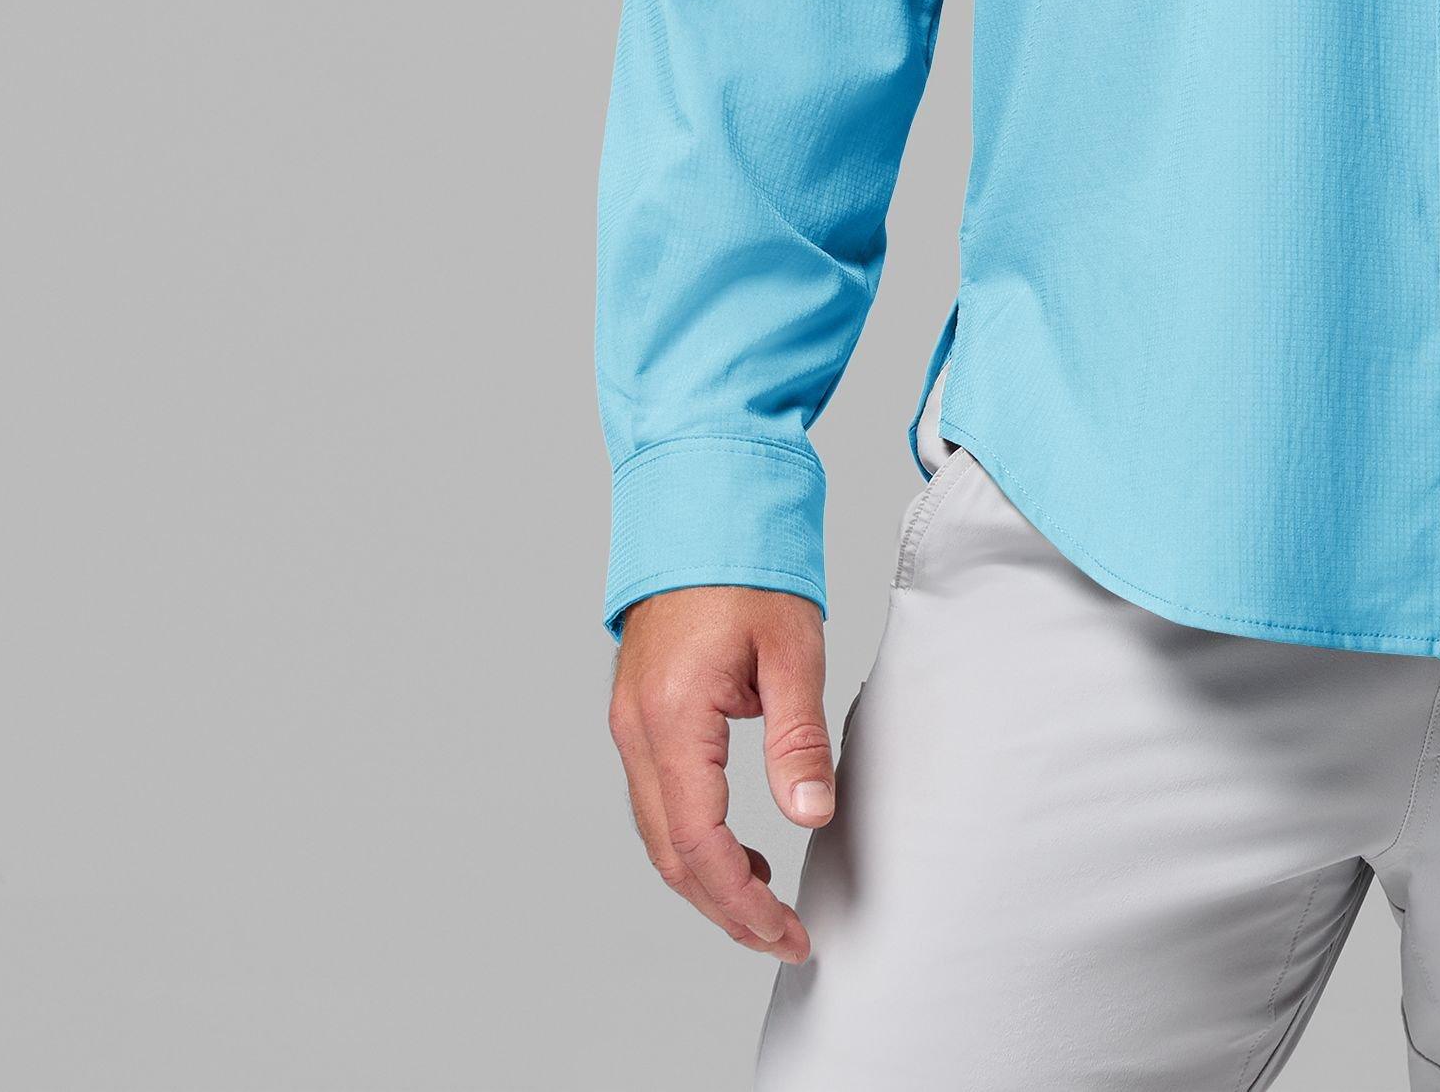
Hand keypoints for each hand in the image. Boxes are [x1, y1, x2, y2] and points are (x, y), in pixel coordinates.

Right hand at [607, 586, 836, 960]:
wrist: (700, 500)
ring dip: (706, 880)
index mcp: (671, 717)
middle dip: (722, 909)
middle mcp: (636, 730)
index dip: (740, 902)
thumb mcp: (792, 648)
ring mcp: (630, 723)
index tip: (784, 933)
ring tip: (763, 905)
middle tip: (779, 938)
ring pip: (658, 832)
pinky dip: (694, 839)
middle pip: (670, 853)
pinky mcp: (639, 714)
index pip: (698, 843)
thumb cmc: (748, 564)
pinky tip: (736, 850)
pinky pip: (658, 800)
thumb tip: (809, 814)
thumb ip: (797, 736)